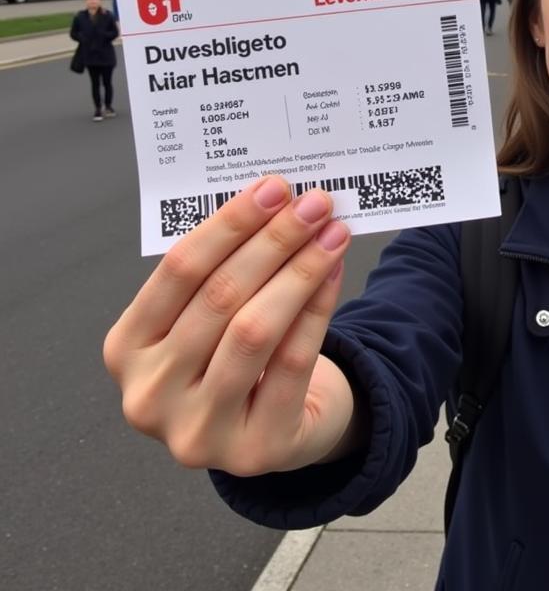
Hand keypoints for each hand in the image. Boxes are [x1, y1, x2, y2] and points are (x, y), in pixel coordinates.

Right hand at [103, 177, 356, 476]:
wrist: (269, 431)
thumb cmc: (232, 356)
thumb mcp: (206, 316)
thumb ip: (223, 268)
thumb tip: (276, 202)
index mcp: (126, 348)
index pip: (178, 271)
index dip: (230, 224)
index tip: (274, 187)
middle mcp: (149, 395)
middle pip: (219, 297)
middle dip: (274, 241)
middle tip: (314, 204)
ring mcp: (196, 432)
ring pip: (255, 330)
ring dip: (300, 271)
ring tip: (332, 233)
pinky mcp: (253, 450)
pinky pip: (291, 363)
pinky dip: (317, 309)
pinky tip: (333, 273)